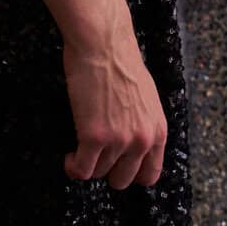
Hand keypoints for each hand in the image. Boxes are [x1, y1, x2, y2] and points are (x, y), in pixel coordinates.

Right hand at [62, 19, 165, 188]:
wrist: (104, 47)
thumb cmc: (121, 64)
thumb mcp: (147, 99)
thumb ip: (143, 124)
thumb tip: (131, 139)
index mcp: (157, 131)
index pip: (150, 174)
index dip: (131, 175)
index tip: (118, 169)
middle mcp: (142, 140)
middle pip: (123, 179)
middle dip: (106, 172)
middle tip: (95, 158)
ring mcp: (119, 141)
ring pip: (99, 173)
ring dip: (86, 166)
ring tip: (79, 153)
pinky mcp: (94, 137)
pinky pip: (82, 169)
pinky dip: (73, 168)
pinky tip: (69, 158)